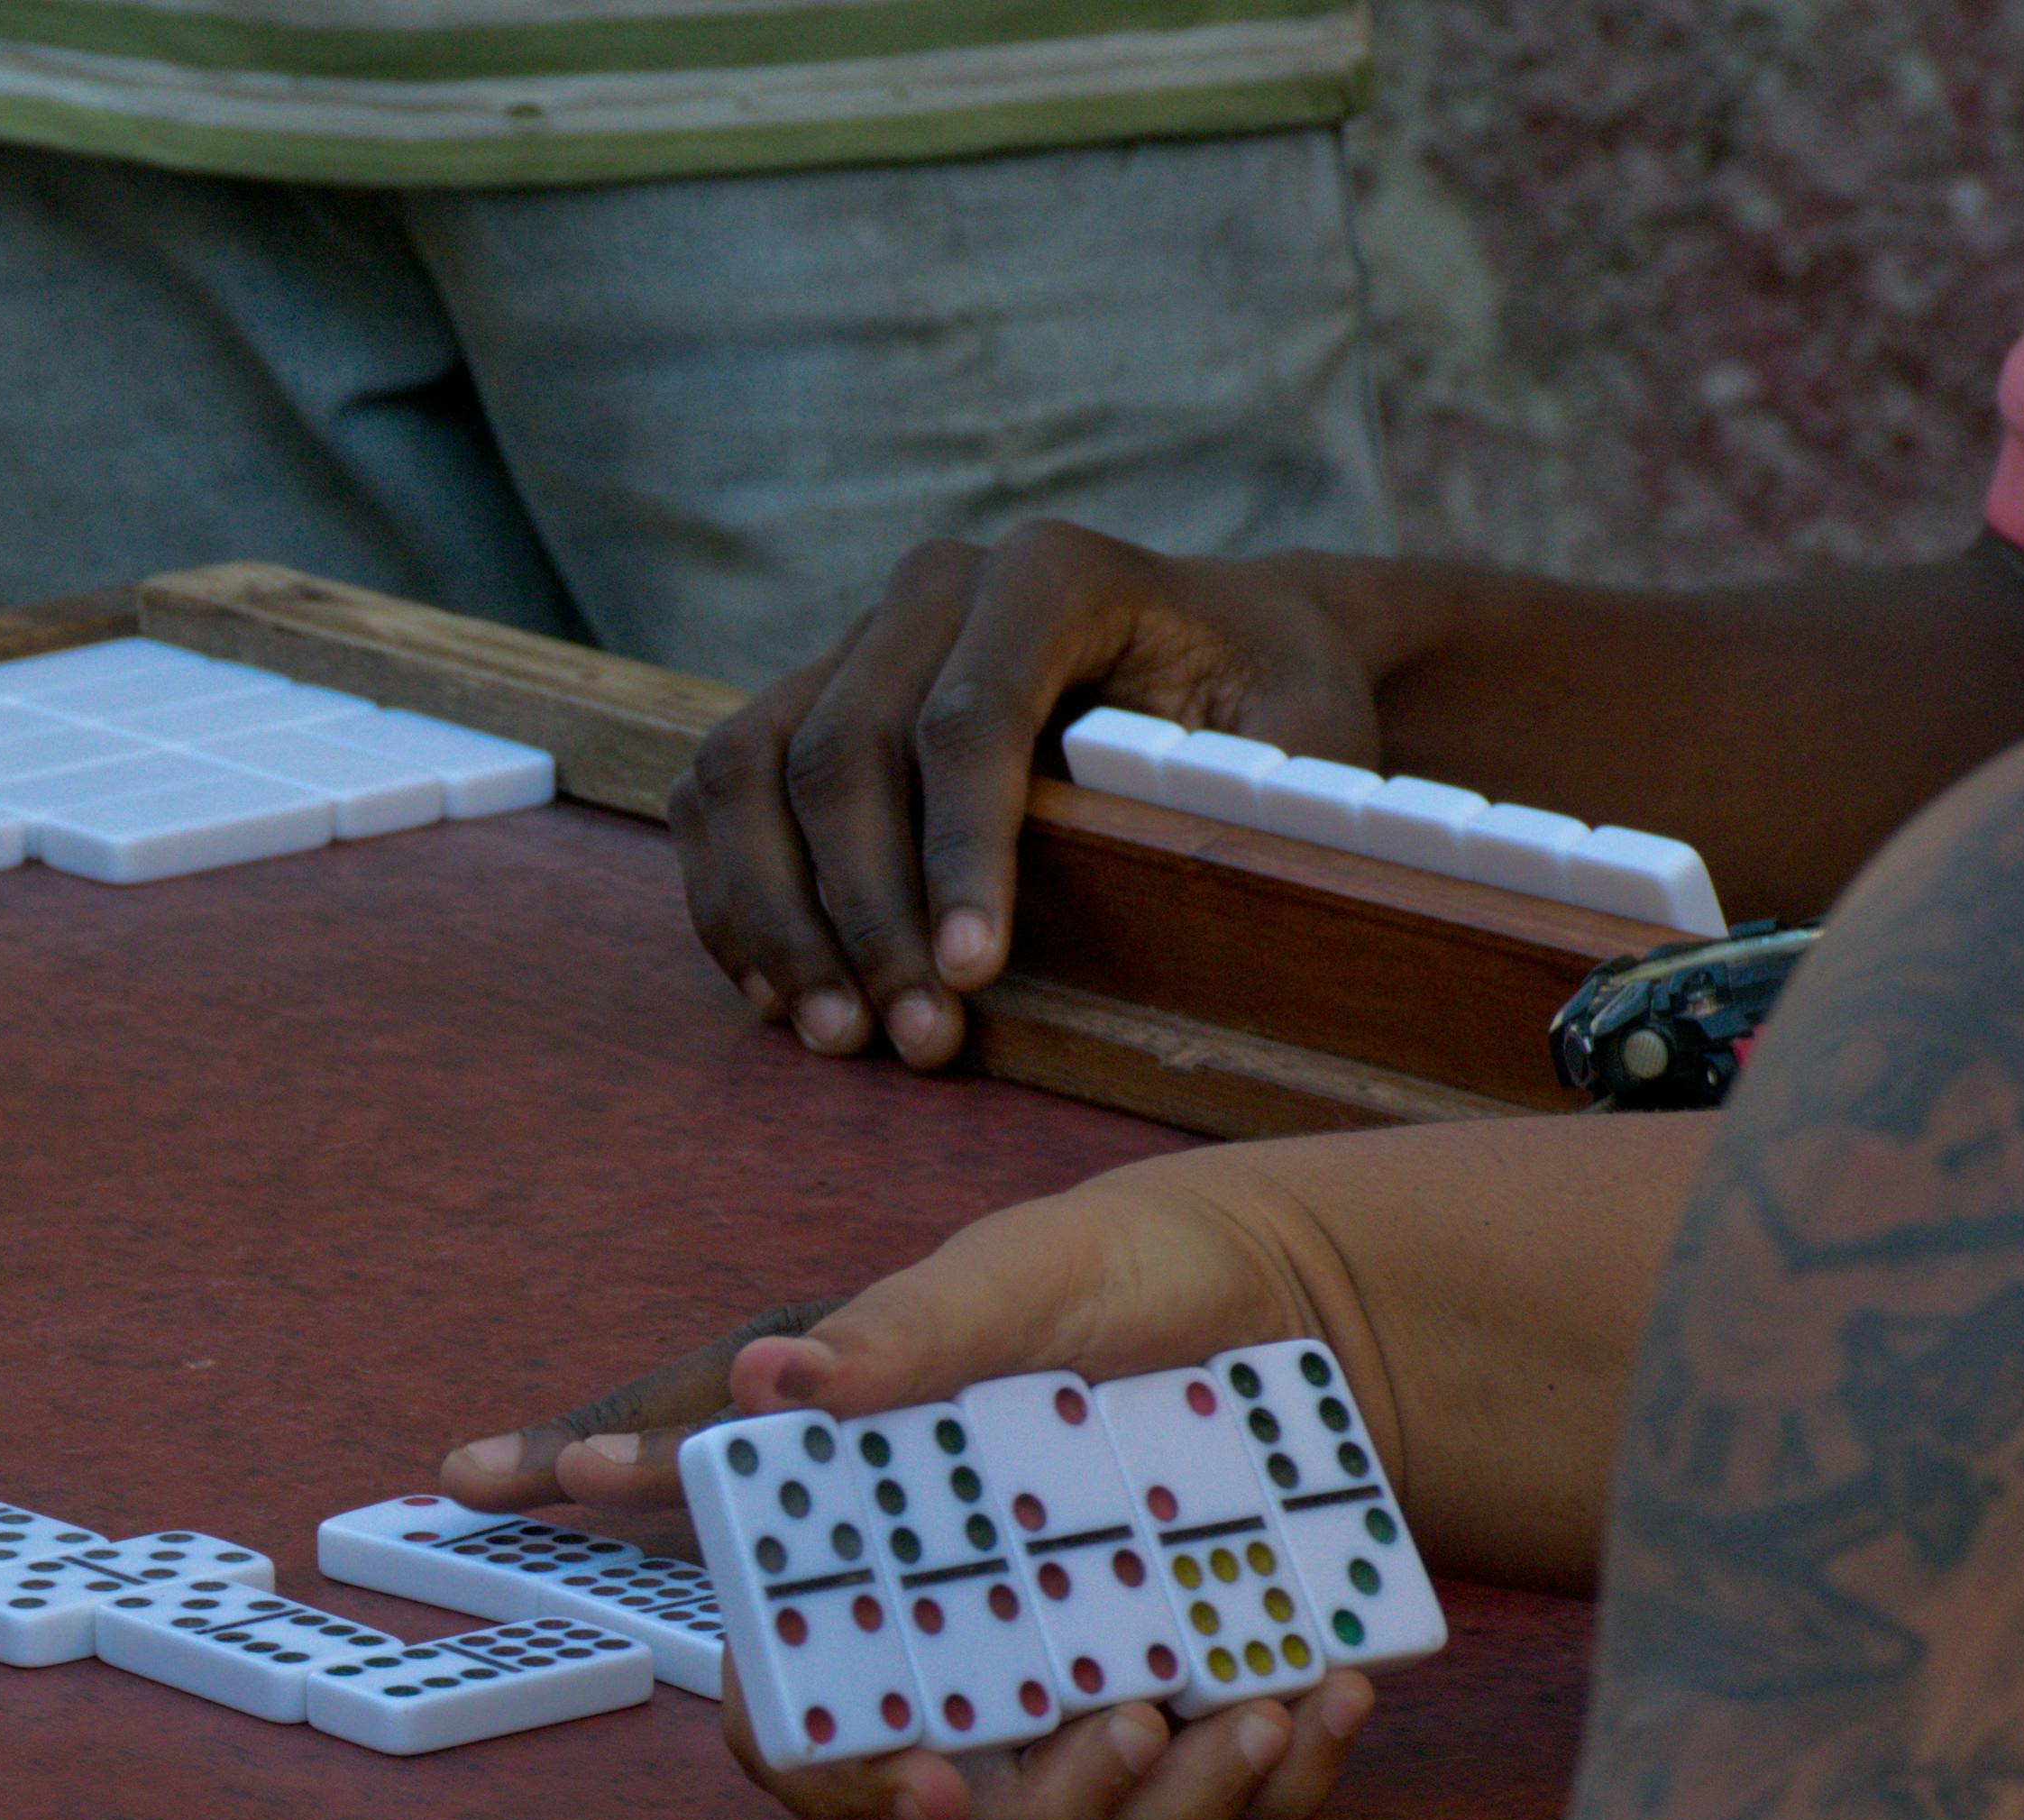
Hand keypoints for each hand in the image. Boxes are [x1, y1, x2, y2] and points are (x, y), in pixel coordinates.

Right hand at [437, 1153, 1387, 1819]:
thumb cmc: (1106, 1282)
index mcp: (860, 1591)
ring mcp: (1063, 1741)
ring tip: (1263, 1710)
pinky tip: (1328, 1694)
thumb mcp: (1012, 1283)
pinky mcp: (1181, 1755)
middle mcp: (949, 1691)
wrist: (1271, 1297)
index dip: (845, 1788)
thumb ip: (896, 1339)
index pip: (795, 1740)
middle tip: (1133, 1727)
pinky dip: (1279, 1790)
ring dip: (1173, 1819)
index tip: (934, 1784)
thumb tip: (776, 1378)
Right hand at [676, 525, 1382, 1068]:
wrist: (1211, 644)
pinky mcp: (803, 696)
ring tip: (837, 1036)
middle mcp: (933, 587)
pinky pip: (720, 793)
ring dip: (779, 919)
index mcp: (1053, 571)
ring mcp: (855, 639)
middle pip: (843, 755)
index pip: (968, 717)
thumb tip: (1225, 875)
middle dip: (867, 917)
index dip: (957, 854)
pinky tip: (777, 992)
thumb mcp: (1303, 733)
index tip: (972, 977)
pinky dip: (731, 897)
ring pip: (754, 771)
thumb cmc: (1264, 700)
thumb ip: (1271, 789)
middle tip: (912, 1043)